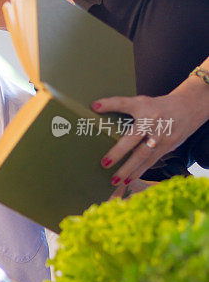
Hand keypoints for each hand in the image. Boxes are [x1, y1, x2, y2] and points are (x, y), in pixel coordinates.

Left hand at [94, 74, 208, 185]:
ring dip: (128, 169)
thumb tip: (94, 107)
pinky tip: (128, 180)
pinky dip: (139, 171)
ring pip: (143, 155)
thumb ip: (120, 106)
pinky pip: (151, 161)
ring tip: (114, 180)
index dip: (110, 104)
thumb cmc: (156, 107)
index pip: (125, 103)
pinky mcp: (167, 147)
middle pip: (134, 138)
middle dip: (119, 152)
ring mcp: (161, 136)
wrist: (187, 109)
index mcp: (144, 107)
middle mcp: (153, 122)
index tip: (95, 106)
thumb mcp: (141, 102)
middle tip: (104, 163)